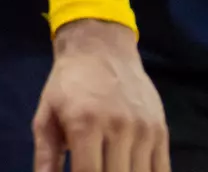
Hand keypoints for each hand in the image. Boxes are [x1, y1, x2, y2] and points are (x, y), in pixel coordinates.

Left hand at [33, 20, 167, 171]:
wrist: (101, 48)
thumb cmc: (68, 83)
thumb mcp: (47, 114)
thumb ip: (45, 154)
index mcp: (85, 124)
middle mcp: (118, 127)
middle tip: (94, 169)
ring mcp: (143, 130)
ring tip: (107, 168)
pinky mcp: (161, 130)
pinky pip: (161, 171)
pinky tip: (130, 170)